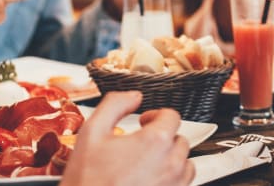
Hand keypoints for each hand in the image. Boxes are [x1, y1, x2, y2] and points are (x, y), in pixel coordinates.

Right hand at [60, 91, 192, 185]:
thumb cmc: (88, 181)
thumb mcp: (92, 132)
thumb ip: (114, 104)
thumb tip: (132, 96)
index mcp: (155, 142)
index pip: (172, 116)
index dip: (155, 115)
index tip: (144, 121)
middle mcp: (171, 164)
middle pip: (180, 139)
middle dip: (162, 137)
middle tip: (142, 143)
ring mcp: (173, 185)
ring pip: (185, 164)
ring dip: (171, 159)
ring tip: (148, 162)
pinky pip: (182, 185)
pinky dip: (171, 179)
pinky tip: (149, 179)